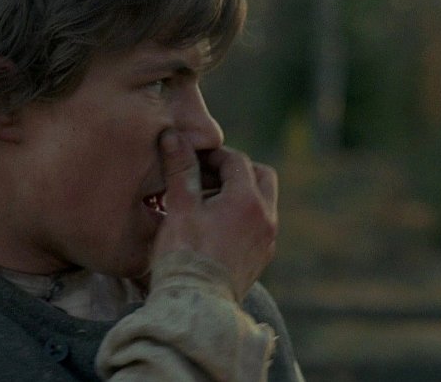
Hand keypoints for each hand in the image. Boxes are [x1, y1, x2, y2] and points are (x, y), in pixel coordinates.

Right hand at [151, 129, 277, 300]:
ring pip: (262, 200)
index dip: (212, 154)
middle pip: (260, 175)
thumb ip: (180, 169)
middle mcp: (266, 218)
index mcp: (248, 200)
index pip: (236, 160)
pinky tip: (213, 225)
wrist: (196, 305)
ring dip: (239, 192)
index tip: (190, 158)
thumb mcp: (180, 207)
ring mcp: (267, 240)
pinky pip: (258, 224)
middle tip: (205, 175)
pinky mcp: (261, 258)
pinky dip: (241, 214)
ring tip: (205, 201)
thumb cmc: (185, 255)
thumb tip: (173, 135)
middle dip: (235, 170)